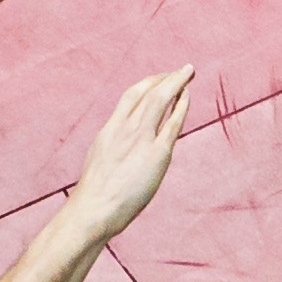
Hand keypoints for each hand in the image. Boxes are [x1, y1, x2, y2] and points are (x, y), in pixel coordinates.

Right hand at [70, 65, 193, 238]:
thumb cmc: (95, 194)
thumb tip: (125, 146)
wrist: (92, 210)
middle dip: (166, 77)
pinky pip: (172, 123)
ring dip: (176, 83)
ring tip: (189, 73)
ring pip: (160, 99)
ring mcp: (141, 139)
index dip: (148, 84)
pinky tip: (187, 98)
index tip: (159, 79)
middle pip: (148, 92)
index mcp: (109, 130)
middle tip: (182, 70)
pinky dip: (181, 107)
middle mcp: (124, 129)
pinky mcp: (156, 154)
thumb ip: (114, 146)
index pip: (130, 96)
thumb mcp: (99, 159)